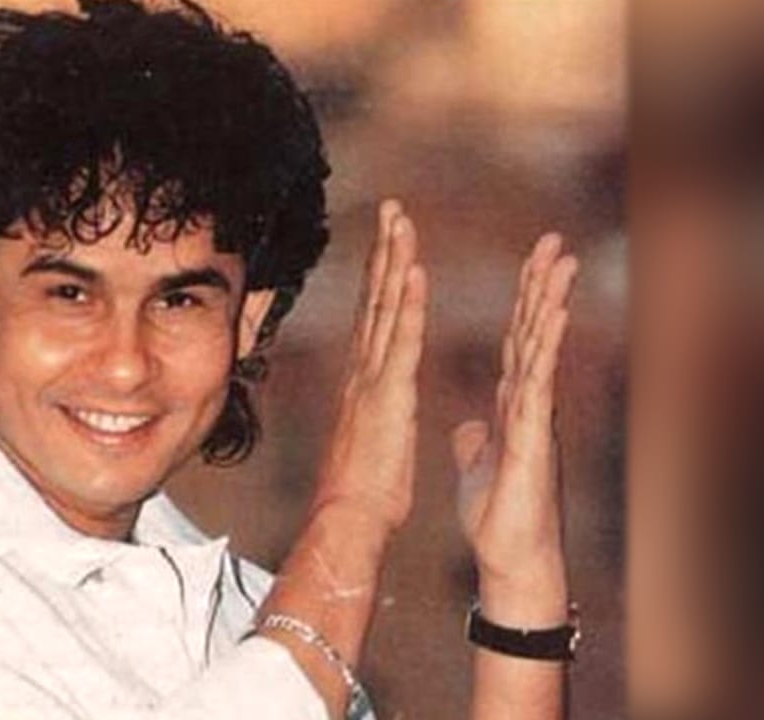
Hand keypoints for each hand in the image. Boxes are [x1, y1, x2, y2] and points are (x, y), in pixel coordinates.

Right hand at [315, 199, 426, 533]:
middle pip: (376, 299)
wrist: (348, 520)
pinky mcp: (390, 396)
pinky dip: (408, 302)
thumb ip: (374, 419)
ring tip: (401, 219)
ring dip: (394, 260)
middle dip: (384, 251)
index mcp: (365, 383)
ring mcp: (373, 380)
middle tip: (393, 209)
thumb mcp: (372, 445)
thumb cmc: (361, 494)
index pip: (375, 318)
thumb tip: (375, 412)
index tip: (389, 242)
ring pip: (386, 308)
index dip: (381, 277)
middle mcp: (364, 372)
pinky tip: (414, 269)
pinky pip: (402, 340)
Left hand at [453, 234, 577, 622]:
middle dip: (542, 286)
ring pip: (541, 348)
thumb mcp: (479, 466)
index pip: (514, 341)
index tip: (532, 262)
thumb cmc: (498, 514)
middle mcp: (526, 402)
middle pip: (532, 333)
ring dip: (549, 303)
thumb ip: (478, 441)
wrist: (510, 554)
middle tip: (554, 241)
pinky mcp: (532, 433)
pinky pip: (538, 381)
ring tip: (560, 261)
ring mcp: (533, 415)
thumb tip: (469, 427)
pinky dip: (545, 345)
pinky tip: (552, 313)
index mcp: (510, 405)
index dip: (522, 302)